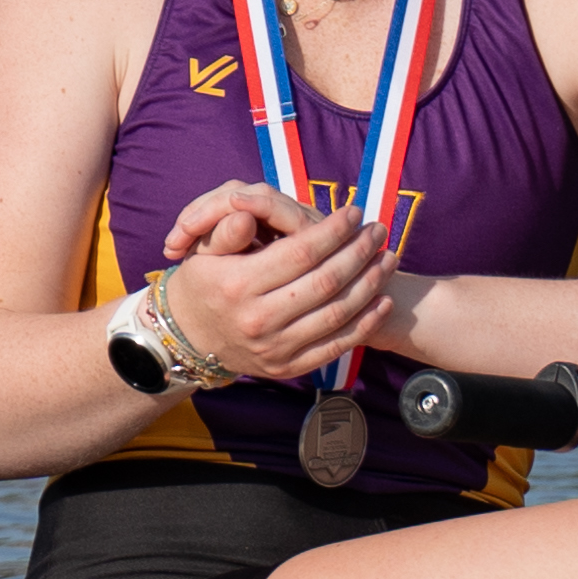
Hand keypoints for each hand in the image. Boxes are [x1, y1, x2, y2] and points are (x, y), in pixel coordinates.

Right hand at [149, 180, 395, 384]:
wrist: (190, 338)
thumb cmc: (203, 284)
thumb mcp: (202, 253)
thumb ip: (227, 231)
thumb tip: (249, 211)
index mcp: (237, 285)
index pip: (299, 252)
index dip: (332, 230)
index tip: (353, 212)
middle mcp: (258, 319)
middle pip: (325, 281)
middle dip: (359, 251)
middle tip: (378, 230)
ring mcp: (275, 347)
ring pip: (337, 313)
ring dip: (370, 283)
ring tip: (387, 258)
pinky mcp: (288, 367)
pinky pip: (337, 345)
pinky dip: (365, 322)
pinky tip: (382, 299)